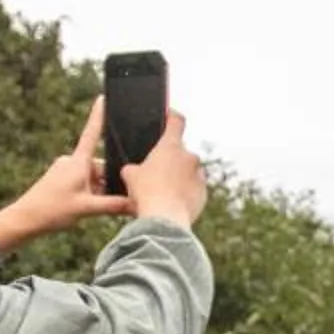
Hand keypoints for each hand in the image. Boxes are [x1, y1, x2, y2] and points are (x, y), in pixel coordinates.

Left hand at [0, 100, 135, 252]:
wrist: (24, 219)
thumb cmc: (52, 210)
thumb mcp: (87, 208)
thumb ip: (113, 205)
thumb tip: (135, 204)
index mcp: (78, 162)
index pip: (92, 133)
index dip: (98, 116)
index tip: (103, 98)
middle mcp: (71, 162)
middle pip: (99, 166)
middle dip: (108, 182)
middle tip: (115, 201)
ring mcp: (65, 171)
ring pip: (92, 177)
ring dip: (98, 191)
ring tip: (93, 209)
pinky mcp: (60, 180)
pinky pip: (82, 183)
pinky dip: (89, 193)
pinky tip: (86, 208)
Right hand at [121, 109, 205, 229]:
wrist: (165, 218)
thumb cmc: (146, 193)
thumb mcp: (130, 176)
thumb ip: (133, 167)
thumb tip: (133, 171)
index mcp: (171, 146)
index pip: (176, 121)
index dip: (172, 115)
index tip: (168, 114)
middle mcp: (189, 157)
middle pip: (179, 152)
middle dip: (169, 160)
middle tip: (155, 172)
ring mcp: (199, 175)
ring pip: (187, 172)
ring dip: (177, 178)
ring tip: (162, 192)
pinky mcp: (203, 193)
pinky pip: (193, 189)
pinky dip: (184, 193)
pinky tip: (171, 203)